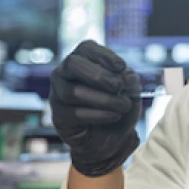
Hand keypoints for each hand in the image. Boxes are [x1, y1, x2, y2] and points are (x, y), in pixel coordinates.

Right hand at [49, 41, 141, 176]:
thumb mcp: (130, 90)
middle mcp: (65, 73)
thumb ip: (129, 79)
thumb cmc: (118, 108)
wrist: (112, 139)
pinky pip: (75, 113)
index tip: (122, 67)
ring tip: (123, 106)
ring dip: (104, 100)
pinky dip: (99, 115)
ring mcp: (57, 94)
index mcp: (82, 60)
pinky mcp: (59, 116)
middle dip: (99, 76)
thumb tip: (124, 76)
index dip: (104, 55)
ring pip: (74, 92)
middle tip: (119, 87)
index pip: (86, 48)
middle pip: (73, 65)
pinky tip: (113, 116)